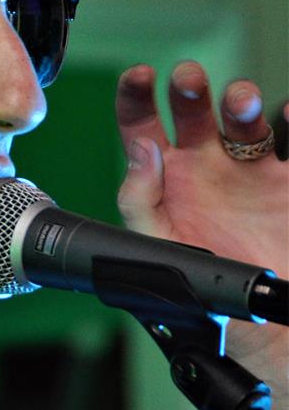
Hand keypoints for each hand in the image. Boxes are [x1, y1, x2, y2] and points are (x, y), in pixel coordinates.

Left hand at [115, 61, 287, 409]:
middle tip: (189, 81)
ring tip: (239, 103)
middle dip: (192, 89)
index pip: (144, 129)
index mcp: (167, 181)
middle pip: (196, 112)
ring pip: (245, 119)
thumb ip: (141, 201)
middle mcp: (206, 168)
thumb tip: (141, 151)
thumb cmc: (205, 299)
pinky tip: (288, 116)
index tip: (138, 77)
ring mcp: (250, 172)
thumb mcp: (160, 250)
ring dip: (242, 101)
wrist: (268, 333)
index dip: (136, 99)